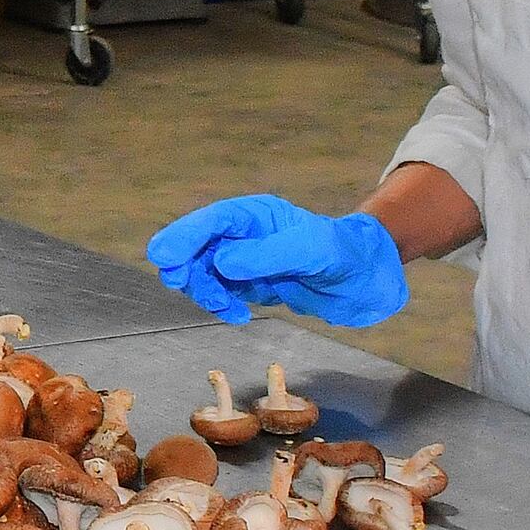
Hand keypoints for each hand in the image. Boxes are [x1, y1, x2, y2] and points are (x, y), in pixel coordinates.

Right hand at [146, 196, 408, 326]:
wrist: (366, 281)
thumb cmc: (345, 255)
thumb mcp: (313, 251)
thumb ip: (268, 255)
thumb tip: (222, 262)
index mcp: (256, 215)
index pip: (211, 221)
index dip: (184, 237)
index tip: (164, 257)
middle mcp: (242, 234)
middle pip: (195, 246)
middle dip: (188, 268)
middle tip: (200, 291)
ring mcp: (242, 259)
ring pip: (200, 272)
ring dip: (205, 291)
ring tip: (231, 308)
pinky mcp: (247, 283)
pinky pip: (217, 291)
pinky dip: (220, 304)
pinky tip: (238, 314)